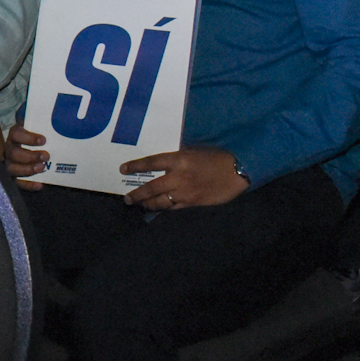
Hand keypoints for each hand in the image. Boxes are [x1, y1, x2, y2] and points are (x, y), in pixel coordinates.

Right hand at [3, 123, 50, 188]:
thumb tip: (61, 118)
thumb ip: (46, 122)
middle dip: (30, 156)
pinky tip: (40, 184)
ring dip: (27, 169)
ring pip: (12, 168)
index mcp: (15, 135)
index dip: (28, 138)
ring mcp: (11, 163)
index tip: (44, 140)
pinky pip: (17, 183)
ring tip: (43, 168)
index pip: (16, 134)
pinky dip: (28, 184)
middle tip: (46, 156)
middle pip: (13, 153)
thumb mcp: (41, 126)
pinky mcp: (14, 176)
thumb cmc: (40, 134)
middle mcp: (10, 149)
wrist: (39, 146)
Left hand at [121, 147, 249, 209]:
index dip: (135, 166)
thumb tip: (161, 166)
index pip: (151, 162)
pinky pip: (173, 207)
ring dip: (147, 204)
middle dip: (137, 194)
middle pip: (151, 187)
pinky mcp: (192, 203)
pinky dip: (164, 208)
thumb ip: (177, 159)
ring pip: (160, 201)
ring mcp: (185, 192)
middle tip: (127, 199)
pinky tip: (158, 209)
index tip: (123, 169)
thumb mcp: (194, 151)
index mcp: (179, 159)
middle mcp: (178, 176)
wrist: (237, 171)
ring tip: (140, 205)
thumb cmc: (216, 157)